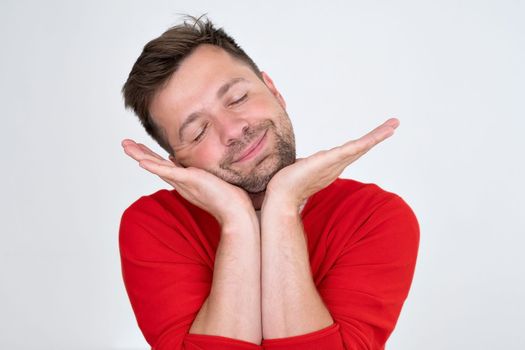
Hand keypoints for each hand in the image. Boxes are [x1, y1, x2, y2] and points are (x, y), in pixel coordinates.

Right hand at [121, 139, 254, 225]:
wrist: (236, 213)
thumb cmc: (229, 198)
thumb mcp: (209, 179)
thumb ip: (194, 171)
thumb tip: (181, 159)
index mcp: (185, 181)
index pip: (164, 166)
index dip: (150, 157)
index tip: (139, 148)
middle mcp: (181, 182)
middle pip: (155, 165)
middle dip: (139, 154)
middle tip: (124, 144)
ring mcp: (184, 182)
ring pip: (157, 167)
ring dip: (140, 156)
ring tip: (126, 146)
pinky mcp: (190, 181)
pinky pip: (169, 172)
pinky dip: (154, 166)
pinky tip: (141, 161)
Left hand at [263, 118, 399, 209]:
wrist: (281, 196)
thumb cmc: (287, 185)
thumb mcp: (300, 169)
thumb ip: (305, 164)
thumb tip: (299, 162)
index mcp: (332, 166)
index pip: (352, 151)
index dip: (366, 143)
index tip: (379, 134)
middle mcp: (337, 166)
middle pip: (362, 148)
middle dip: (378, 135)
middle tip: (394, 124)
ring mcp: (334, 164)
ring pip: (360, 147)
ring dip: (377, 136)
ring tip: (392, 125)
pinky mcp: (329, 162)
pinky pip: (351, 150)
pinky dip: (365, 143)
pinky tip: (375, 136)